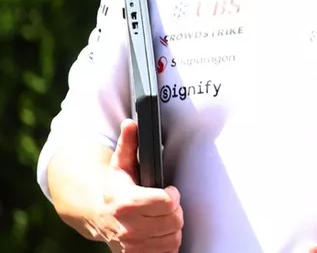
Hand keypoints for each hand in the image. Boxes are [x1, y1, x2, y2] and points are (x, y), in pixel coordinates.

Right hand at [89, 119, 184, 252]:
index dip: (172, 195)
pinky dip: (168, 243)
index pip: (168, 203)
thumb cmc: (115, 187)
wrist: (96, 214)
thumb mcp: (120, 164)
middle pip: (174, 220)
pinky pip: (166, 252)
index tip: (169, 191)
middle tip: (167, 204)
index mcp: (126, 203)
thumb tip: (132, 122)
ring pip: (173, 238)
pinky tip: (160, 232)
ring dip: (172, 227)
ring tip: (163, 217)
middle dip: (175, 210)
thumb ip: (129, 143)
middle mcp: (127, 227)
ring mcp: (131, 245)